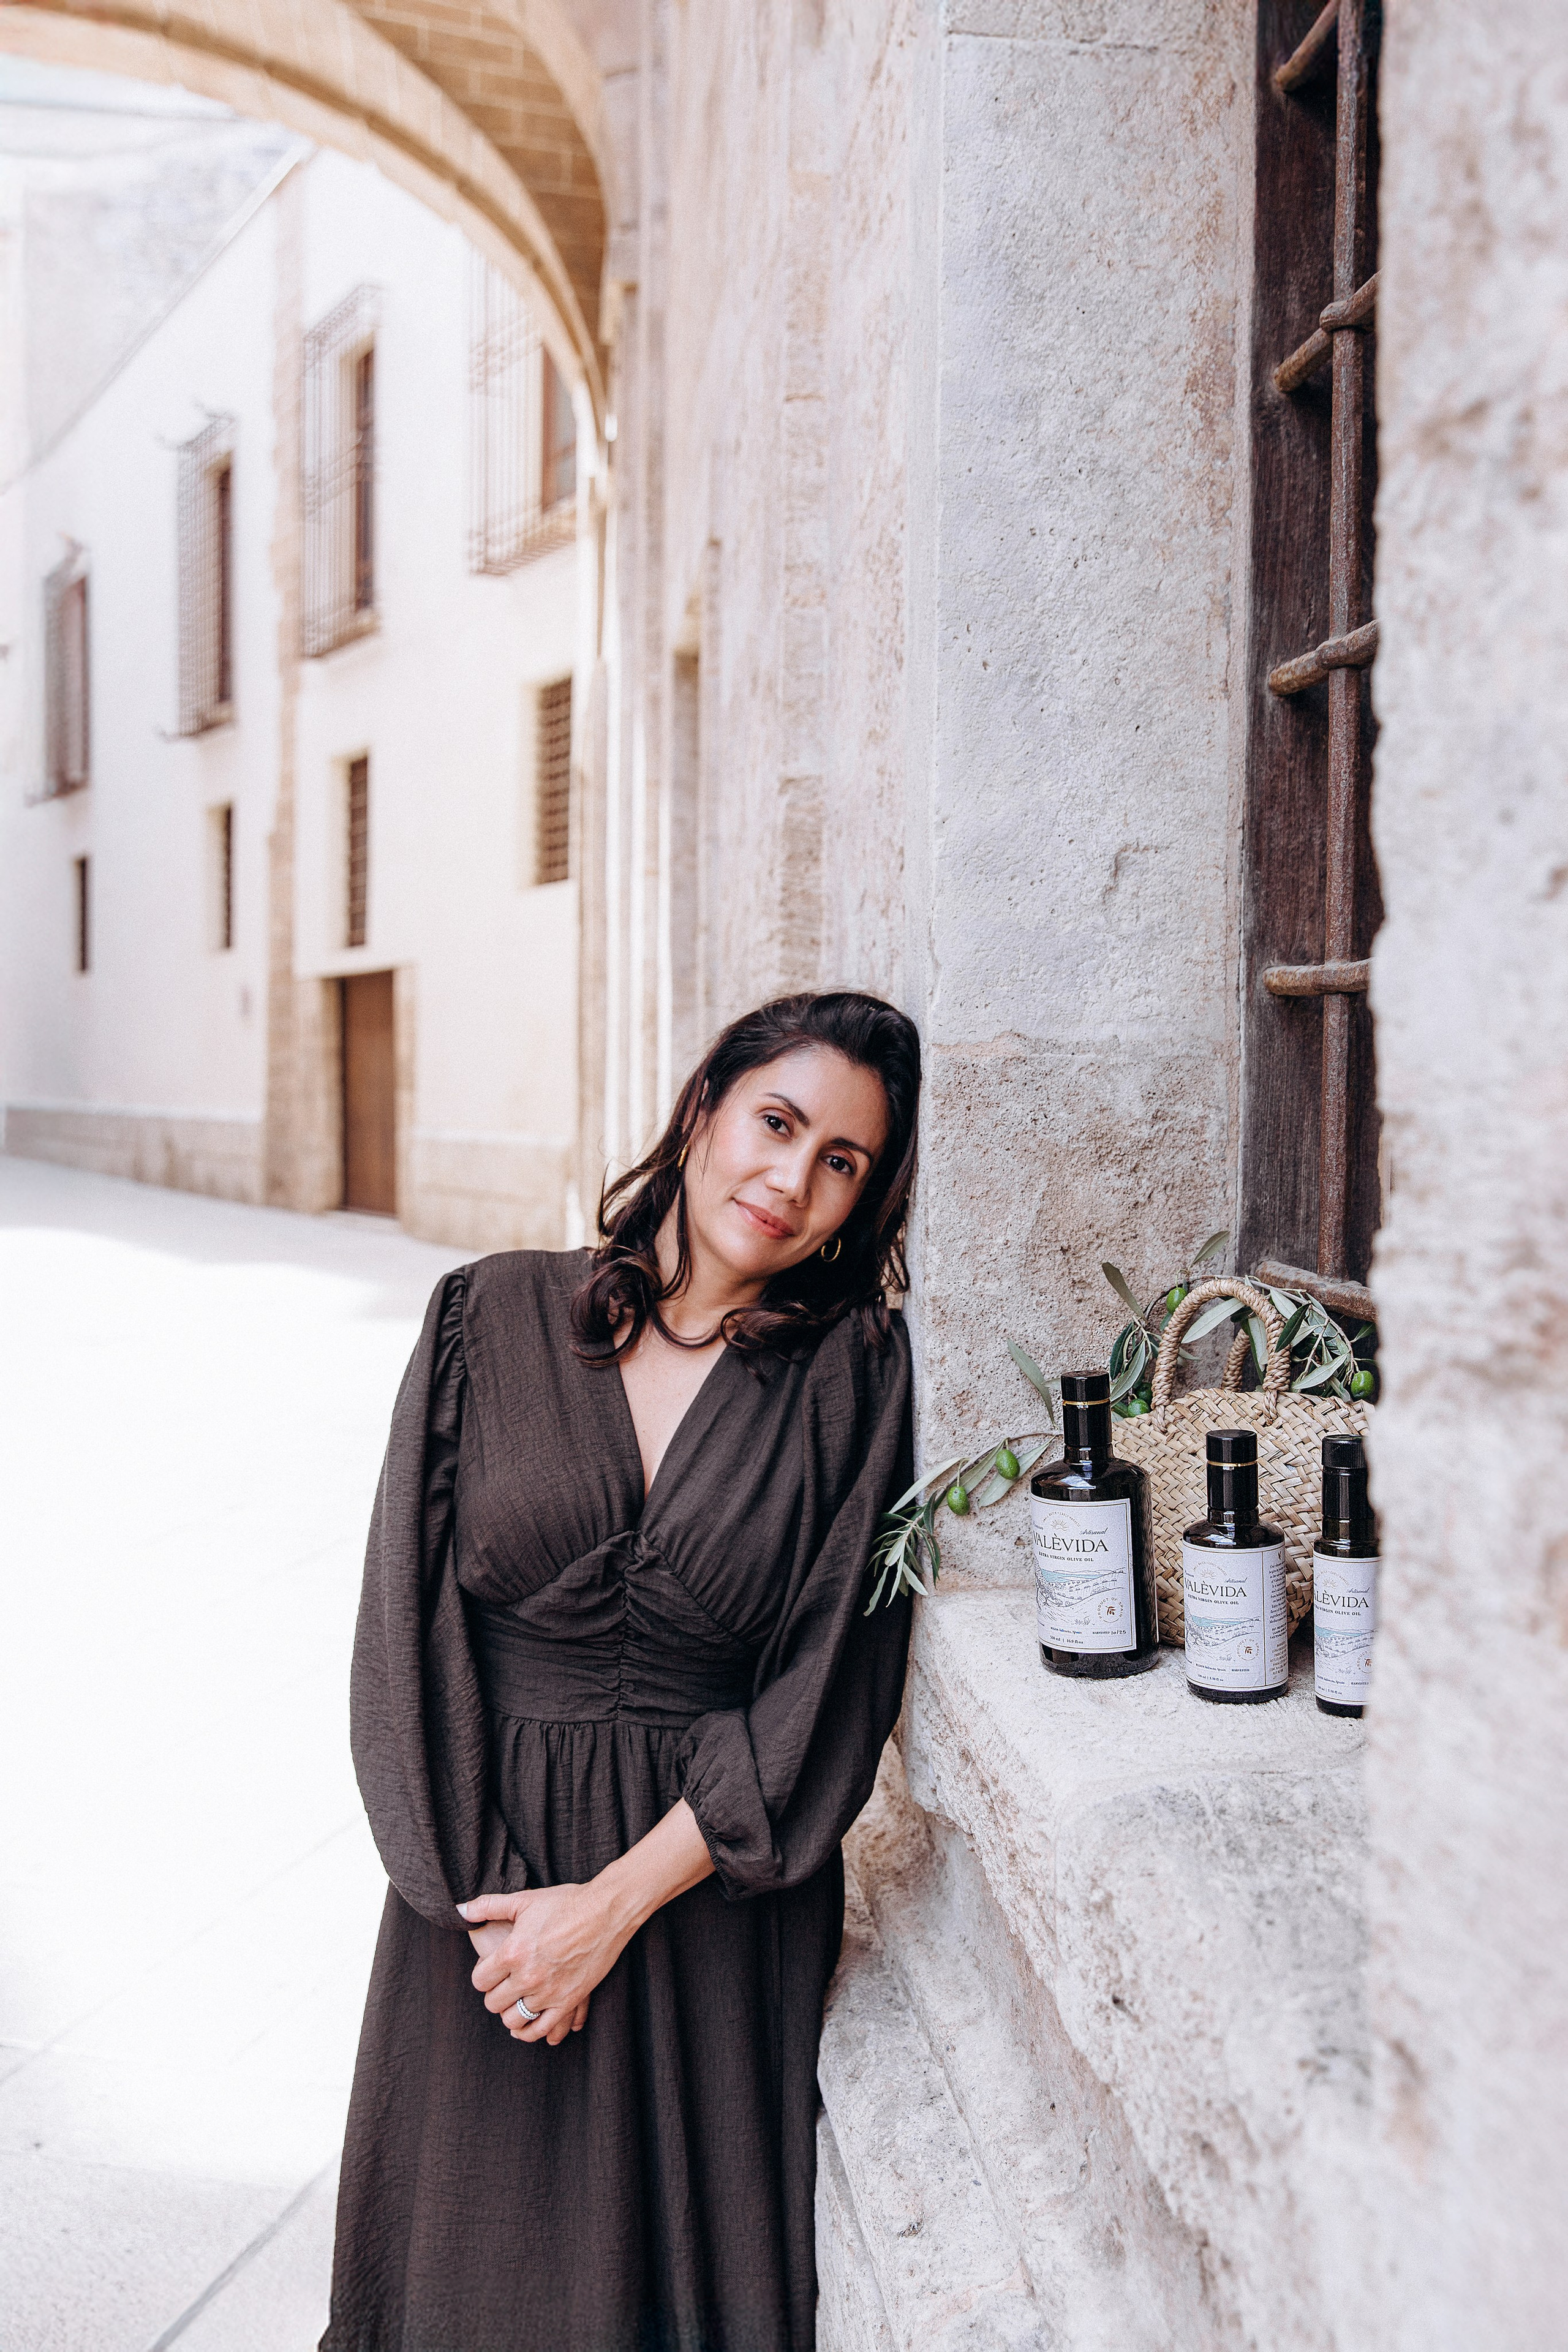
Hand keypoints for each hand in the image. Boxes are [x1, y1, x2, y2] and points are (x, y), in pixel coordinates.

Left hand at [459, 1884, 623, 2045]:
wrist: (606, 1911)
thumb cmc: (565, 1902)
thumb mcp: (524, 1900)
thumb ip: (489, 1905)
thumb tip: (460, 1909)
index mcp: (513, 1952)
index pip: (480, 1980)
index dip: (482, 1975)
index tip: (491, 1969)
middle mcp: (528, 1976)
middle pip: (494, 2003)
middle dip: (495, 1993)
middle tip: (504, 1983)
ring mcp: (549, 1992)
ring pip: (514, 2020)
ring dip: (511, 2012)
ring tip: (516, 2000)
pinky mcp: (569, 2001)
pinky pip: (542, 2030)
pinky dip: (531, 2031)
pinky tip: (529, 2022)